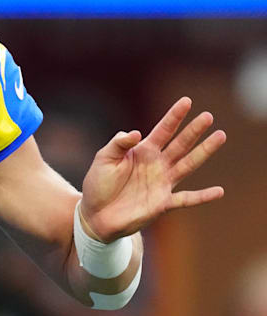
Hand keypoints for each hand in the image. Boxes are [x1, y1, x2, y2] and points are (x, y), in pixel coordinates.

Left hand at [80, 97, 225, 242]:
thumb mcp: (103, 159)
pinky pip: (187, 199)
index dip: (174, 116)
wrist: (96, 214)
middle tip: (208, 116)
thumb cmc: (98, 184)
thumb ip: (118, 144)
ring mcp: (162, 183)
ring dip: (204, 151)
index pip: (162, 130)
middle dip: (194, 130)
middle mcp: (157, 164)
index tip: (187, 101)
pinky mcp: (163, 203)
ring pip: (188, 164)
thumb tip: (136, 132)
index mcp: (142, 151)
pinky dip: (202, 196)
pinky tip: (219, 191)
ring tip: (220, 136)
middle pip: (180, 144)